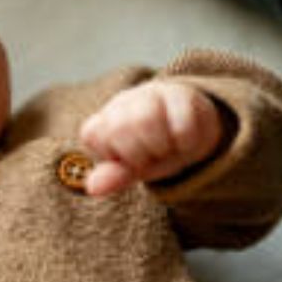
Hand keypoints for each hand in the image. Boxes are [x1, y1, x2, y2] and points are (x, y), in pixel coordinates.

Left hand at [78, 80, 226, 196]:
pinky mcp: (180, 94)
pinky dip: (184, 142)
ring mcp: (151, 94)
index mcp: (104, 121)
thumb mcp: (132, 169)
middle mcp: (123, 102)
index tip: (129, 160)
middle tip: (151, 155)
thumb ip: (115, 176)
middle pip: (120, 127)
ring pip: (146, 119)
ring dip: (161, 146)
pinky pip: (180, 124)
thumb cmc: (152, 152)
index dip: (113, 155)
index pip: (93, 135)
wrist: (189, 130)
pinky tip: (184, 141)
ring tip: (167, 148)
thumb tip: (93, 188)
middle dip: (138, 154)